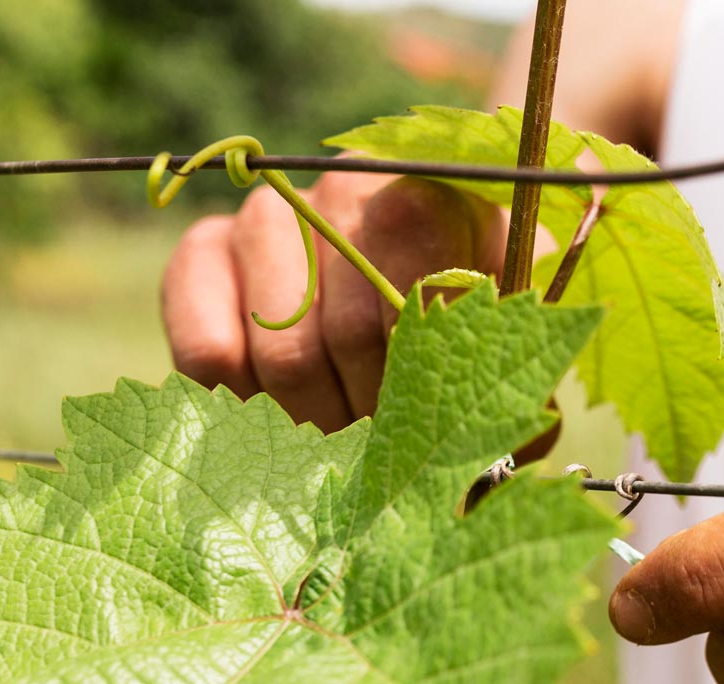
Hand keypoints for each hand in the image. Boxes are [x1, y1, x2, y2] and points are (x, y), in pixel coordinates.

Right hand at [162, 172, 504, 432]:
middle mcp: (346, 187)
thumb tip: (516, 441)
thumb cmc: (465, 320)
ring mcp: (267, 216)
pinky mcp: (201, 253)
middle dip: (373, 419)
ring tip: (339, 446)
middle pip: (350, 336)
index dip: (416, 384)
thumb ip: (521, 381)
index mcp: (434, 196)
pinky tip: (278, 422)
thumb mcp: (507, 342)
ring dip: (316, 425)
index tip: (426, 430)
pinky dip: (244, 411)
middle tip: (385, 456)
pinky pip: (208, 352)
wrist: (387, 276)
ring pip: (282, 354)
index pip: (414, 298)